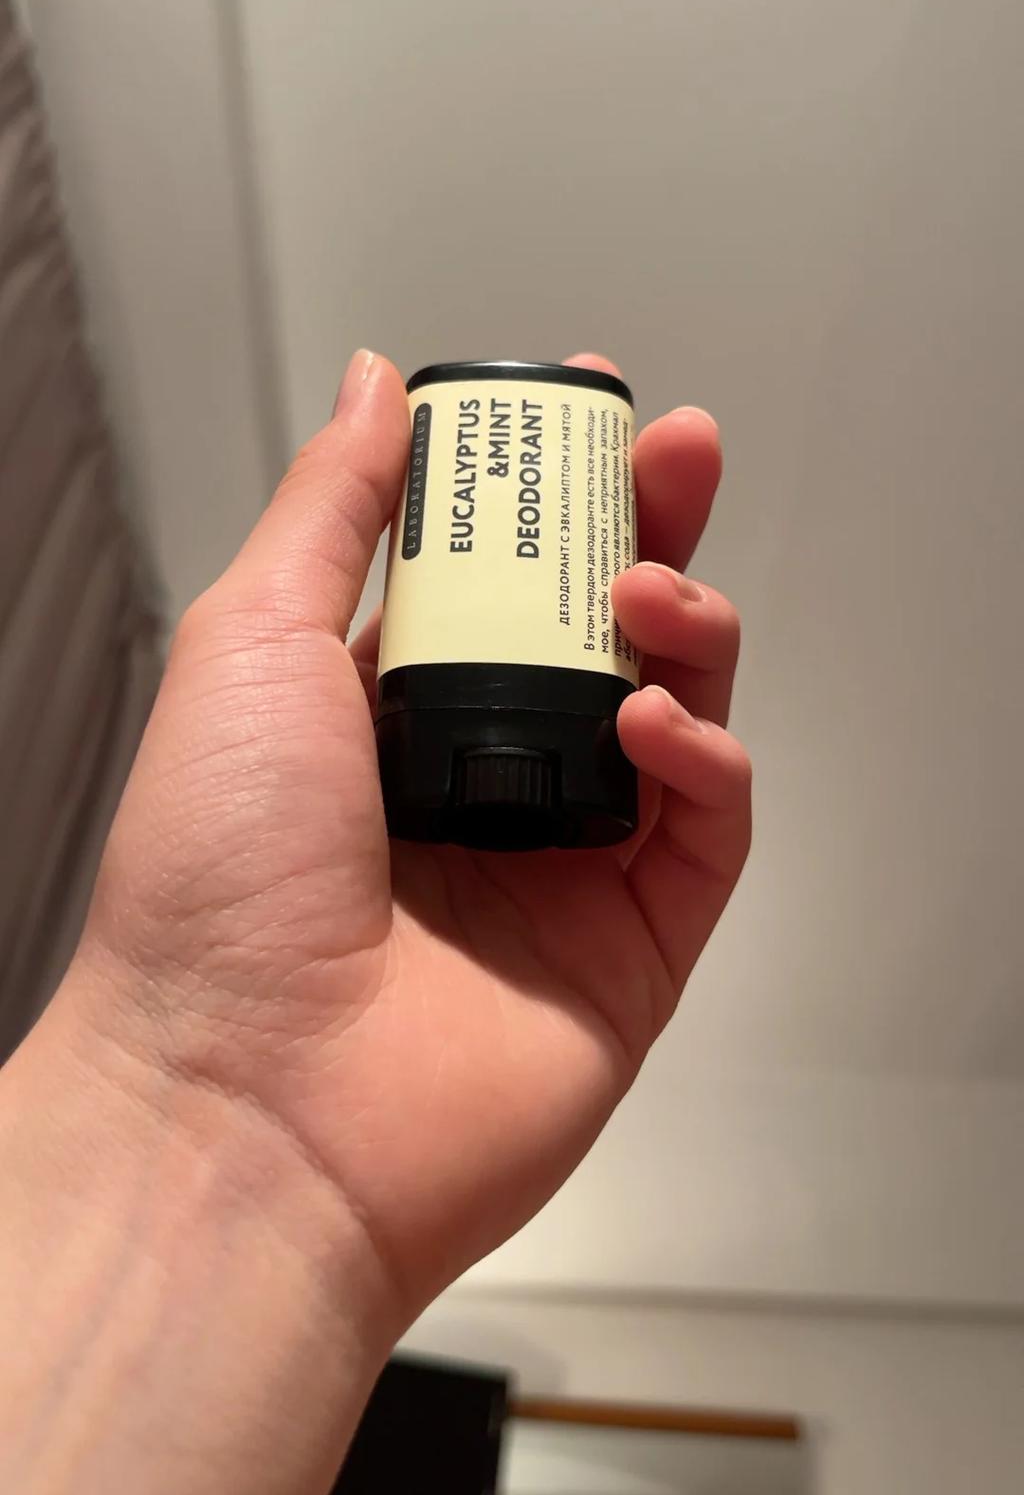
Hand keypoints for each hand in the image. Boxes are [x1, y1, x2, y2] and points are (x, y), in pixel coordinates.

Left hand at [71, 351, 750, 1318]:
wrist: (242, 1103)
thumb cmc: (214, 880)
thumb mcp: (250, 642)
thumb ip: (331, 508)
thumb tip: (377, 391)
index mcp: (391, 710)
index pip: (504, 575)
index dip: (554, 491)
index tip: (589, 412)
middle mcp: (485, 778)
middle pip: (607, 630)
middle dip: (652, 530)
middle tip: (679, 453)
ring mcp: (566, 864)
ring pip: (678, 714)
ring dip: (686, 627)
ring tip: (648, 592)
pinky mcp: (634, 948)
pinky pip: (707, 828)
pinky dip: (701, 757)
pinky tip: (648, 723)